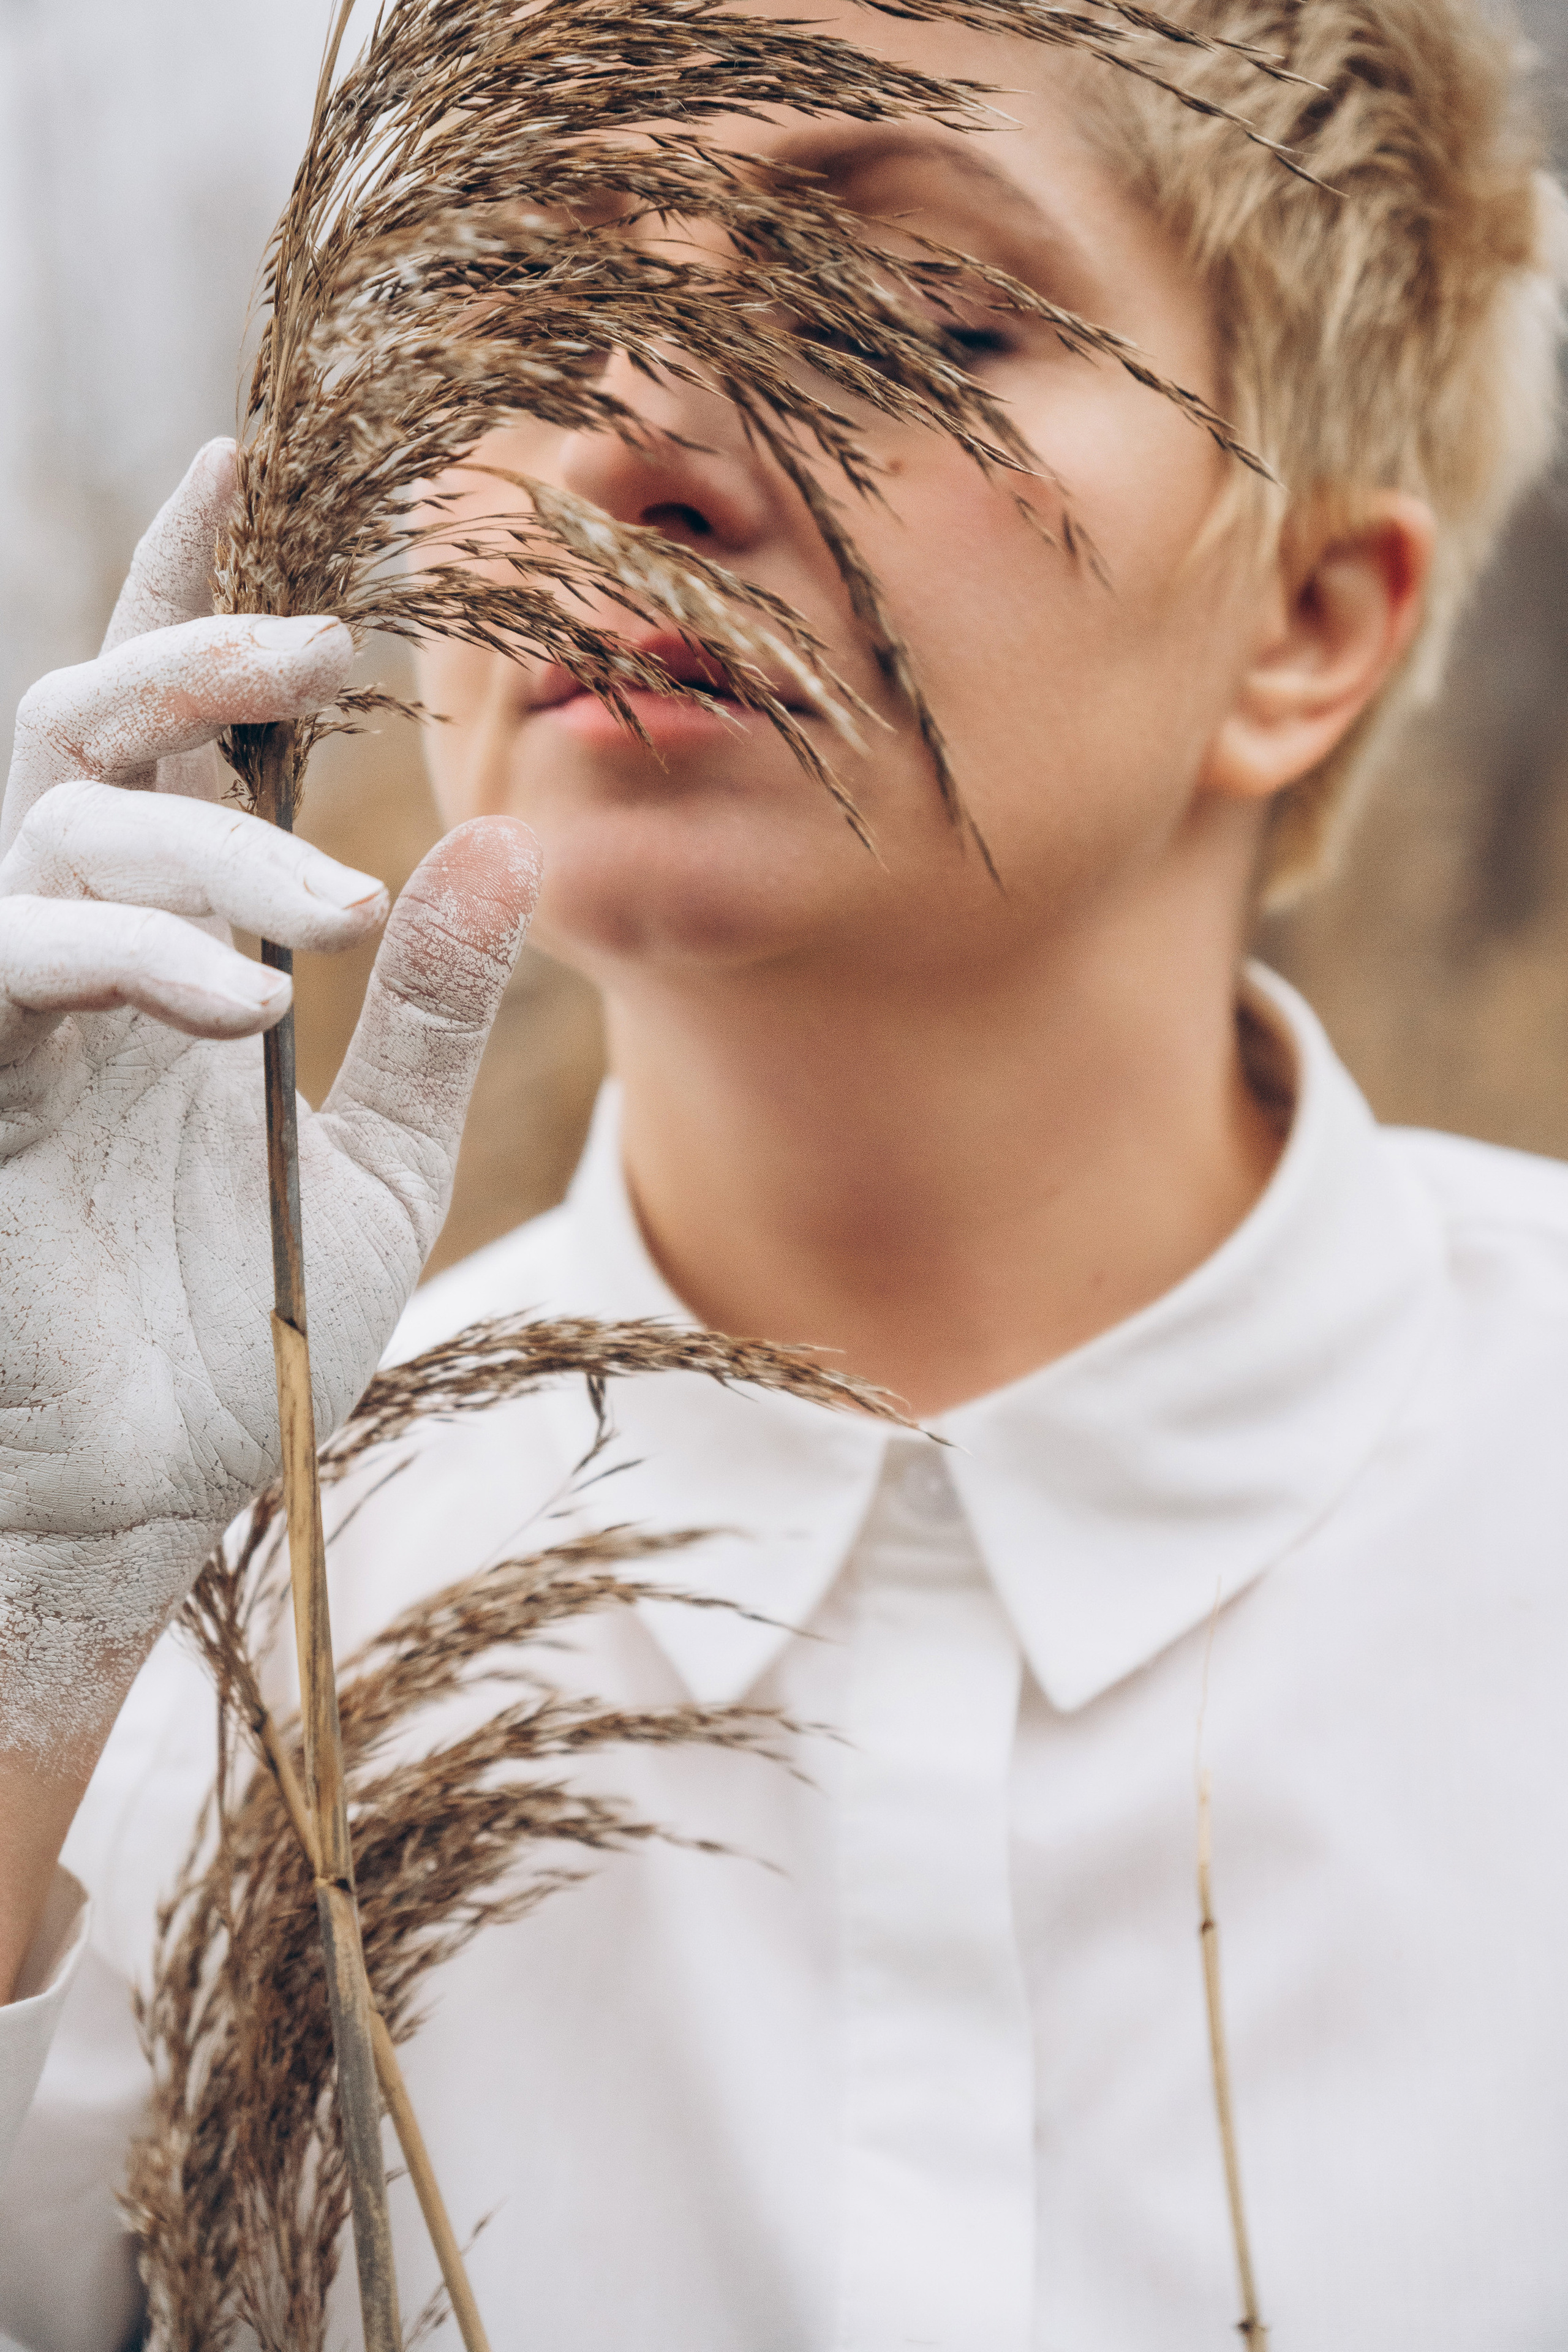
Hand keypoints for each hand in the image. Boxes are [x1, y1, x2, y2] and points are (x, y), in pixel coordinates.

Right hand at [0, 442, 539, 1776]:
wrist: (145, 1492)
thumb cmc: (241, 1334)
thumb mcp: (382, 1167)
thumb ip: (439, 1018)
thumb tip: (500, 844)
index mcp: (183, 952)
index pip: (181, 745)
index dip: (203, 601)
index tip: (261, 463)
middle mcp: (80, 953)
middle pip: (91, 732)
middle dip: (194, 658)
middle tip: (320, 640)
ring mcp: (8, 1014)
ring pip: (57, 824)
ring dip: (204, 839)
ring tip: (337, 917)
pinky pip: (11, 962)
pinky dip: (128, 954)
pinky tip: (247, 999)